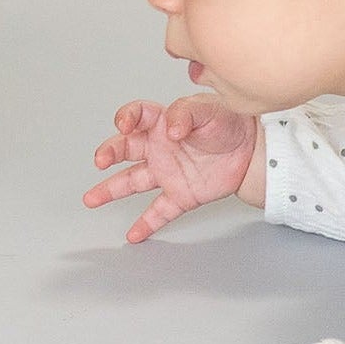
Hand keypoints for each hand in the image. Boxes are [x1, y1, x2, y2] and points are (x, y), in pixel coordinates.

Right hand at [83, 96, 259, 242]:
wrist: (252, 151)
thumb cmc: (229, 124)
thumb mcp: (210, 109)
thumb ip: (186, 113)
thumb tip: (170, 130)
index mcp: (163, 122)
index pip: (137, 116)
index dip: (127, 118)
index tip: (123, 125)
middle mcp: (158, 147)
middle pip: (125, 149)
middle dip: (109, 153)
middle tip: (100, 160)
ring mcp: (167, 173)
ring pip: (131, 182)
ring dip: (110, 190)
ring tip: (91, 199)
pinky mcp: (180, 195)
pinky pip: (159, 211)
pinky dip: (146, 223)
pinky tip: (133, 234)